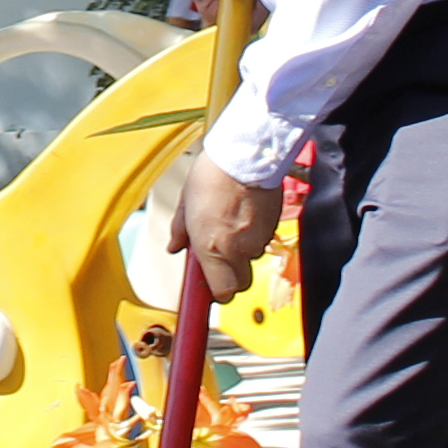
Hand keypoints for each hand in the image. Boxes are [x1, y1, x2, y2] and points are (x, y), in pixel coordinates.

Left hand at [172, 152, 279, 302]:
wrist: (245, 154)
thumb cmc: (211, 175)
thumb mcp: (186, 204)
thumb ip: (180, 231)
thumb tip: (175, 247)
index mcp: (211, 247)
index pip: (222, 292)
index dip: (217, 291)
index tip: (209, 284)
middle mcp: (237, 249)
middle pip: (240, 283)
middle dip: (230, 276)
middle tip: (219, 257)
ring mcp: (258, 239)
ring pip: (251, 259)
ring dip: (241, 252)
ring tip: (230, 225)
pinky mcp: (272, 227)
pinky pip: (262, 241)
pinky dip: (253, 235)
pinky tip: (243, 214)